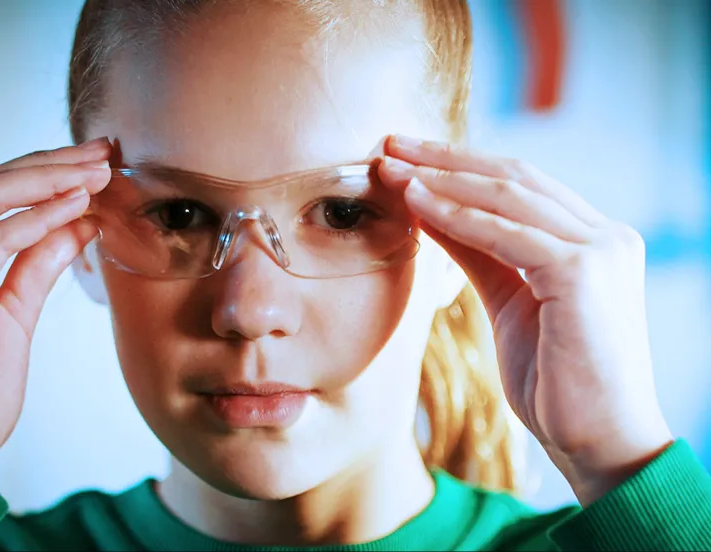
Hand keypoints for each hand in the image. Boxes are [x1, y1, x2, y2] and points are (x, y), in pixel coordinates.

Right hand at [0, 139, 111, 475]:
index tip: (92, 165)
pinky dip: (36, 220)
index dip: (41, 175)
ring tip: (99, 170)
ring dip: (49, 179)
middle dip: (50, 163)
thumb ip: (34, 268)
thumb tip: (74, 224)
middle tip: (104, 151)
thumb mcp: (9, 318)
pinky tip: (76, 207)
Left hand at [378, 135, 673, 504]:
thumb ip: (479, 250)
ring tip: (391, 168)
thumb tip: (431, 208)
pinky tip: (415, 203)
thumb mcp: (508, 299)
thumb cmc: (556, 378)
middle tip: (391, 144)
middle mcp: (605, 234)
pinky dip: (456, 217)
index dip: (459, 165)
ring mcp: (600, 249)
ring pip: (507, 196)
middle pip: (513, 176)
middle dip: (445, 158)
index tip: (408, 156)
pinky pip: (506, 234)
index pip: (519, 184)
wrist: (598, 440)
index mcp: (593, 239)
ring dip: (441, 179)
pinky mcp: (583, 272)